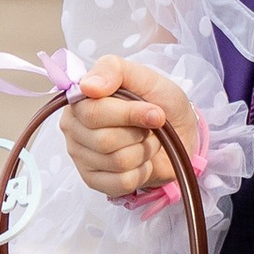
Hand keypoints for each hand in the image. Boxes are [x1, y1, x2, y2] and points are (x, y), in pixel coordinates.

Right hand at [60, 56, 199, 201]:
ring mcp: (81, 157)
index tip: (154, 112)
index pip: (93, 113)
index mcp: (79, 100)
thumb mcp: (143, 76)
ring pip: (117, 162)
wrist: (179, 131)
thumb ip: (113, 70)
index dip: (128, 115)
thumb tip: (88, 86)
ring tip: (146, 140)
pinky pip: (122, 182)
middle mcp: (74, 128)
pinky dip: (142, 171)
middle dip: (138, 134)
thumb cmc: (159, 101)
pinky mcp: (94, 180)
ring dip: (143, 151)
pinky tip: (141, 160)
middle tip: (148, 126)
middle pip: (104, 140)